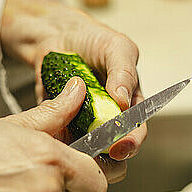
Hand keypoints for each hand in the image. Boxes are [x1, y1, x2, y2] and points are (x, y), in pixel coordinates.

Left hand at [1, 0, 146, 179]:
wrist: (58, 35)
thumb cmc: (94, 39)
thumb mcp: (117, 48)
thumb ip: (124, 72)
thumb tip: (125, 101)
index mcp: (129, 102)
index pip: (136, 129)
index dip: (132, 140)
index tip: (123, 146)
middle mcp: (108, 117)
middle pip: (112, 145)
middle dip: (109, 153)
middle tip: (100, 156)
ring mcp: (83, 122)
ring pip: (86, 148)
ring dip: (83, 153)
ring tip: (77, 154)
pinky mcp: (60, 122)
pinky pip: (60, 139)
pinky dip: (58, 142)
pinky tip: (55, 141)